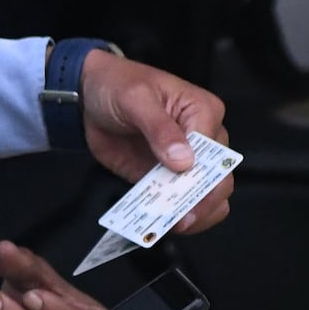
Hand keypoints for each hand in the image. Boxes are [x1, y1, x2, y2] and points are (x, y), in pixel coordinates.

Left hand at [79, 50, 231, 234]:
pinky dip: (170, 216)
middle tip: (180, 218)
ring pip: (205, 197)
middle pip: (219, 180)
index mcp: (203, 112)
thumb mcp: (136, 99)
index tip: (186, 196)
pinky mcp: (163, 178)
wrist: (89, 96)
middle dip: (202, 203)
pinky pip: (174, 202)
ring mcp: (184, 162)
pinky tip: (157, 223)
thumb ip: (160, 128)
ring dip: (191, 215)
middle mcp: (202, 139)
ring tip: (169, 224)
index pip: (216, 153)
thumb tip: (184, 160)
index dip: (204, 178)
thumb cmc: (118, 85)